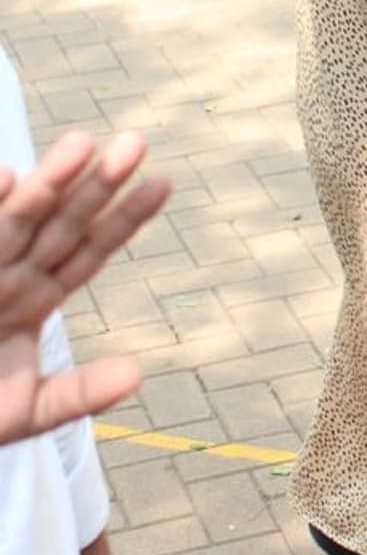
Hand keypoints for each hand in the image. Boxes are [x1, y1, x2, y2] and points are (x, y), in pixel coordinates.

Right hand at [0, 129, 169, 445]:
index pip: (89, 250)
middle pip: (62, 224)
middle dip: (96, 186)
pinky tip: (7, 174)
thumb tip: (135, 375)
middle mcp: (10, 275)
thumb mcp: (29, 410)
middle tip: (135, 144)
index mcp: (36, 298)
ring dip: (47, 183)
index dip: (124, 218)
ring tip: (81, 144)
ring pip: (17, 220)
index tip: (162, 183)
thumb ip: (79, 392)